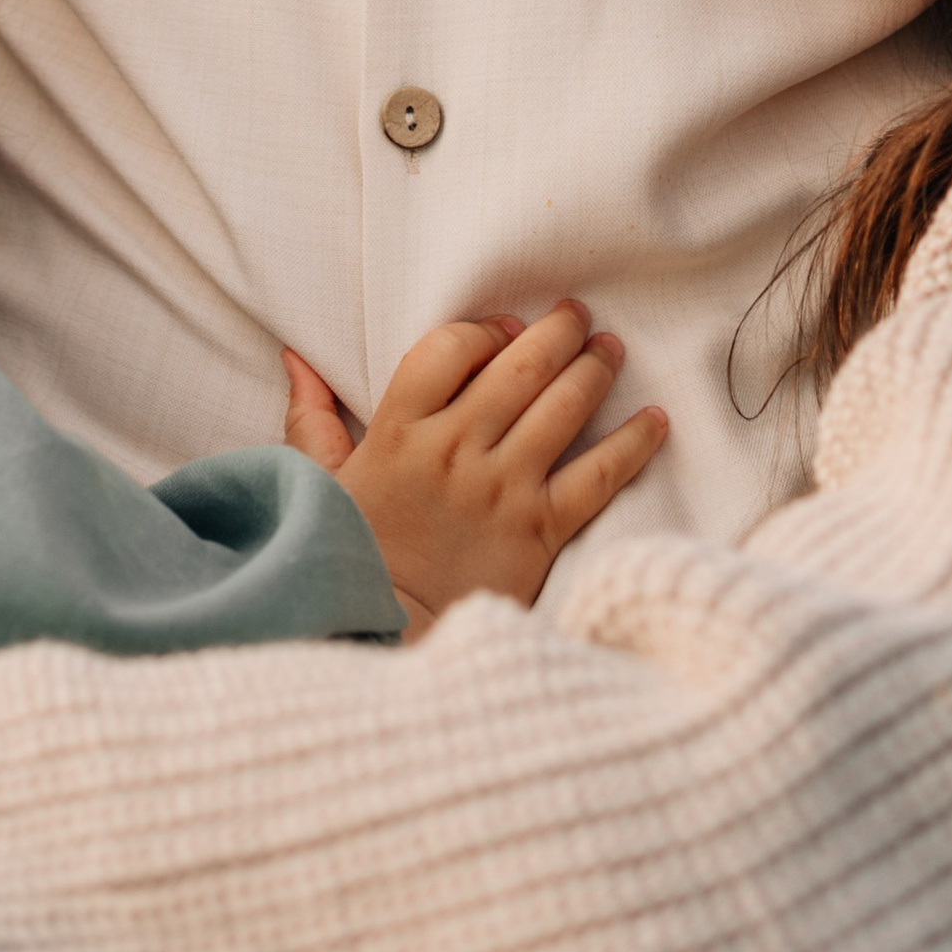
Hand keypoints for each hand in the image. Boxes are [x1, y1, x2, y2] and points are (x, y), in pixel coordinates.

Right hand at [282, 301, 666, 631]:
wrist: (386, 636)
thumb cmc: (351, 556)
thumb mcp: (319, 481)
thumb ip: (310, 418)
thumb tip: (296, 358)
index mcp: (399, 431)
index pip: (450, 348)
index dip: (485, 329)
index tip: (506, 327)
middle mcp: (455, 450)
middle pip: (520, 367)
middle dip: (557, 331)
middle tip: (578, 316)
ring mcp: (501, 488)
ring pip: (563, 406)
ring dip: (594, 369)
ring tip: (611, 351)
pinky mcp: (540, 531)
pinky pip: (600, 475)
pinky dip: (634, 443)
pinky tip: (655, 420)